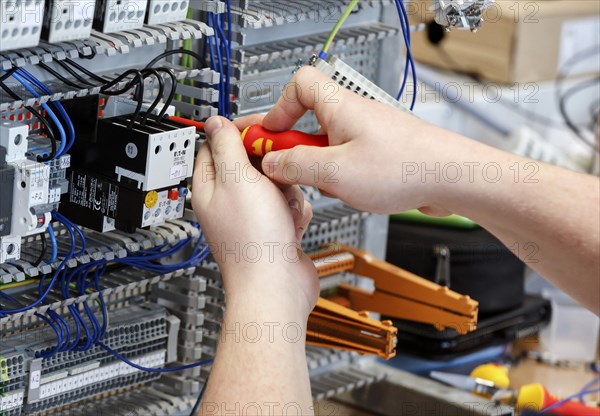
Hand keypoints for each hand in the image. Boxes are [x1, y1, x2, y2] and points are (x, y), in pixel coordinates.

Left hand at [192, 116, 318, 318]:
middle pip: (252, 162)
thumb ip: (227, 145)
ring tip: (284, 209)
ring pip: (276, 182)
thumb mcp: (238, 178)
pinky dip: (296, 211)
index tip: (263, 128)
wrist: (278, 286)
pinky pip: (290, 204)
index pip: (217, 144)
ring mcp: (254, 216)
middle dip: (272, 167)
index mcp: (211, 187)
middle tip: (278, 175)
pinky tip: (292, 225)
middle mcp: (229, 201)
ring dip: (288, 191)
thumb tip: (215, 122)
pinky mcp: (274, 228)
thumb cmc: (253, 241)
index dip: (240, 132)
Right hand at [243, 66, 482, 215]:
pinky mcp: (379, 154)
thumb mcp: (335, 172)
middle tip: (286, 170)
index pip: (299, 84)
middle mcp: (354, 115)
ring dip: (318, 167)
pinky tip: (348, 192)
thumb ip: (296, 166)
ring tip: (326, 186)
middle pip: (309, 120)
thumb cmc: (406, 167)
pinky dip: (339, 176)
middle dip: (295, 148)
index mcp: (340, 107)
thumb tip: (271, 162)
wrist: (453, 178)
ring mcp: (368, 134)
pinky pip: (346, 159)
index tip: (268, 135)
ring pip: (327, 145)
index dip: (278, 107)